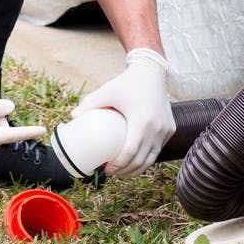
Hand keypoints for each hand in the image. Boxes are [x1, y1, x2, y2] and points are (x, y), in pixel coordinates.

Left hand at [73, 48, 174, 176]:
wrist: (152, 71)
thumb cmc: (128, 82)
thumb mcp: (108, 90)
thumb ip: (90, 103)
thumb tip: (73, 117)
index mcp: (142, 121)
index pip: (130, 153)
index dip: (119, 165)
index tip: (108, 169)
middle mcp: (157, 128)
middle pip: (141, 160)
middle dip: (126, 171)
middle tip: (112, 172)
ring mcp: (166, 130)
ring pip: (152, 158)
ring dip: (138, 168)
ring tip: (123, 171)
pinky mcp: (170, 128)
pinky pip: (158, 148)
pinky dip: (147, 158)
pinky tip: (136, 160)